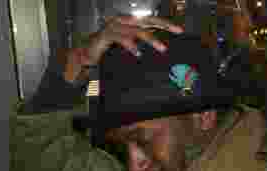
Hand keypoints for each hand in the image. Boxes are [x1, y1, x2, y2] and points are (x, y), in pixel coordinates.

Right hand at [63, 15, 182, 82]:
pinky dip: (130, 45)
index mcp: (130, 24)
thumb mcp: (128, 49)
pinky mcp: (106, 35)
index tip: (179, 30)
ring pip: (137, 30)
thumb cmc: (108, 52)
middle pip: (147, 21)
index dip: (165, 24)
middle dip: (164, 25)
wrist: (86, 54)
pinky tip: (137, 52)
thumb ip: (140, 46)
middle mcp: (124, 21)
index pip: (151, 20)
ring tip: (162, 48)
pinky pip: (121, 38)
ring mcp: (115, 27)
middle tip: (176, 31)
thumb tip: (159, 50)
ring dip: (151, 39)